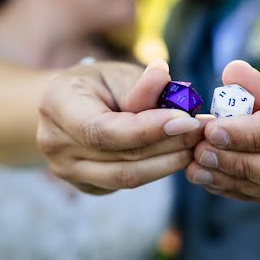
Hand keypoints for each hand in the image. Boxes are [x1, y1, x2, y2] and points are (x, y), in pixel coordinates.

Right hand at [37, 59, 206, 194]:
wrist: (71, 106)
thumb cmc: (99, 84)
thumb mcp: (117, 73)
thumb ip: (141, 85)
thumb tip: (165, 78)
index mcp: (57, 105)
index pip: (104, 130)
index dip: (148, 130)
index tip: (187, 121)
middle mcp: (55, 144)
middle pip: (120, 158)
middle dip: (168, 146)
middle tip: (204, 131)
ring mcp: (66, 171)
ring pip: (127, 178)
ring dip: (168, 162)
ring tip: (197, 144)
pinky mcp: (86, 186)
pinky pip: (127, 183)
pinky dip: (157, 169)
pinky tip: (178, 153)